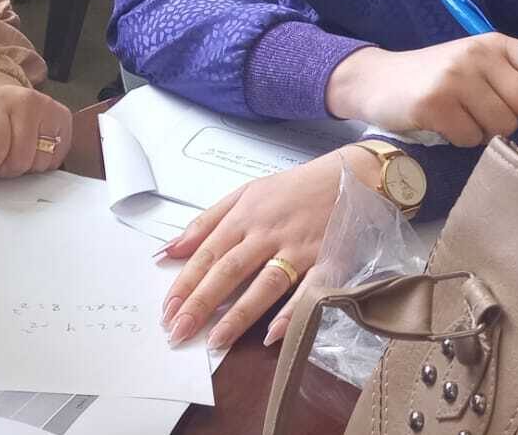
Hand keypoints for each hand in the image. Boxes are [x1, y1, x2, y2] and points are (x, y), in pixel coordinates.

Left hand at [0, 73, 72, 201]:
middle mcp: (26, 101)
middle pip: (19, 161)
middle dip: (2, 168)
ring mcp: (49, 108)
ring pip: (38, 164)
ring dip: (21, 167)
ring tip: (10, 150)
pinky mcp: (64, 118)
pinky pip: (54, 161)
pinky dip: (39, 163)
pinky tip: (27, 148)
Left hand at [160, 148, 376, 351]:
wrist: (350, 176)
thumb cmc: (293, 189)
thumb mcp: (244, 194)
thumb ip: (206, 222)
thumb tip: (169, 249)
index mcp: (244, 216)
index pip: (207, 253)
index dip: (185, 283)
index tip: (167, 309)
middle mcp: (267, 233)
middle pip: (228, 270)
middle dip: (201, 303)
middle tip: (178, 331)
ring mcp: (298, 249)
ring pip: (264, 284)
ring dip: (239, 315)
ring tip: (215, 341)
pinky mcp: (328, 261)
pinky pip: (309, 291)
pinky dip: (293, 312)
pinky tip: (273, 334)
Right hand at [325, 35, 517, 146]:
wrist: (375, 80)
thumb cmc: (434, 78)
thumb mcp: (475, 67)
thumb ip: (512, 82)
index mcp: (497, 44)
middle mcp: (478, 55)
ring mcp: (455, 77)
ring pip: (502, 125)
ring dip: (491, 135)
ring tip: (467, 123)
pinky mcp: (433, 102)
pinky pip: (470, 137)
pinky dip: (463, 140)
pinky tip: (445, 127)